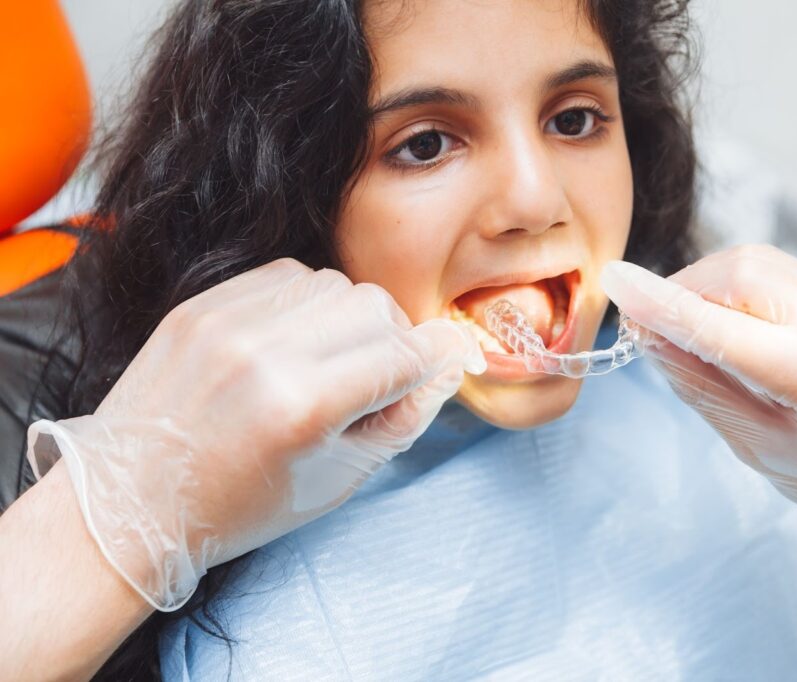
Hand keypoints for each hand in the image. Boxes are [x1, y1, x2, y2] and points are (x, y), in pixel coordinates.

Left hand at [26, 258, 484, 609]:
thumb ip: (405, 417)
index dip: (431, 365)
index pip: (405, 354)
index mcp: (301, 407)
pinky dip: (303, 302)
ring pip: (331, 281)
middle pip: (374, 305)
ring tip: (327, 360)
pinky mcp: (199, 306)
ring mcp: (224, 322)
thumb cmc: (239, 507)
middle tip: (374, 378)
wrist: (129, 503)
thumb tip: (451, 361)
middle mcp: (263, 352)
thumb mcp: (338, 479)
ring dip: (346, 318)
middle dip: (391, 339)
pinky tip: (290, 341)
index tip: (432, 373)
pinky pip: (283, 273)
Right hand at [602, 244, 796, 599]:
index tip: (613, 283)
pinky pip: (780, 275)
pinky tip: (730, 328)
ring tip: (689, 332)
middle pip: (742, 272)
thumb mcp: (758, 449)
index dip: (661, 303)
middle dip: (685, 291)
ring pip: (758, 264)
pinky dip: (739, 292)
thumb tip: (649, 334)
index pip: (724, 325)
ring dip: (710, 289)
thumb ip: (700, 385)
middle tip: (652, 330)